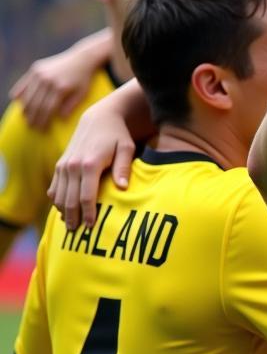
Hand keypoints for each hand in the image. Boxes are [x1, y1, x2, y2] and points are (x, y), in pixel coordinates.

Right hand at [10, 30, 113, 128]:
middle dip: (33, 117)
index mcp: (60, 88)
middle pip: (36, 103)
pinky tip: (16, 101)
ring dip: (25, 108)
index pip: (48, 109)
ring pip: (28, 94)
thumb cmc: (84, 79)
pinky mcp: (36, 68)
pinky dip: (20, 92)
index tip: (41, 130)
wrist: (81, 58)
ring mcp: (40, 73)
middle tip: (31, 127)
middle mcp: (48, 80)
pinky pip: (24, 82)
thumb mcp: (82, 93)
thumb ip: (71, 106)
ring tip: (25, 118)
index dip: (43, 121)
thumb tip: (60, 119)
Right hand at [48, 103, 134, 228]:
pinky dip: (57, 201)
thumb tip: (123, 188)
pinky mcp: (59, 165)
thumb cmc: (118, 136)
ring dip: (63, 212)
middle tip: (78, 233)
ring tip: (71, 227)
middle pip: (70, 199)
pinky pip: (53, 188)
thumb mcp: (126, 148)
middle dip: (73, 218)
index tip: (92, 227)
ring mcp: (63, 166)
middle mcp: (72, 166)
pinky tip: (64, 212)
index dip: (88, 213)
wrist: (99, 119)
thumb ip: (124, 168)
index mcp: (89, 164)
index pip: (86, 196)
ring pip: (58, 196)